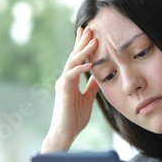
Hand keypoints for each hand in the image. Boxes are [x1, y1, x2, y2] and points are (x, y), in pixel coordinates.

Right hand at [43, 26, 99, 151]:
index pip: (77, 59)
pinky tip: (89, 64)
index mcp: (70, 80)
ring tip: (92, 40)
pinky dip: (79, 69)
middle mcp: (65, 79)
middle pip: (73, 56)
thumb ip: (91, 87)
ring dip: (82, 51)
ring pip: (72, 63)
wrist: (64, 134)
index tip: (88, 33)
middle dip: (81, 42)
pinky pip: (70, 76)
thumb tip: (98, 75)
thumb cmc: (74, 119)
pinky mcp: (62, 92)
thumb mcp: (87, 99)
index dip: (82, 46)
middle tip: (89, 27)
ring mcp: (62, 84)